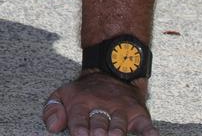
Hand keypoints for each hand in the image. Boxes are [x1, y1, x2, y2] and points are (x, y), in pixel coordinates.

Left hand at [41, 71, 157, 135]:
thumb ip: (52, 110)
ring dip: (116, 132)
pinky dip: (149, 131)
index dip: (78, 129)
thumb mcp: (63, 94)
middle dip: (97, 133)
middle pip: (99, 123)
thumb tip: (53, 127)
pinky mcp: (138, 113)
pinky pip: (145, 124)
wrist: (112, 72)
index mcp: (82, 102)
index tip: (79, 135)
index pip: (78, 119)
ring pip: (119, 123)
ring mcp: (121, 109)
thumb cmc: (85, 92)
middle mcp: (102, 106)